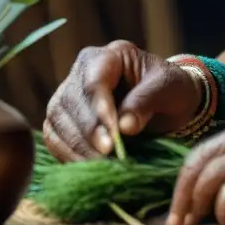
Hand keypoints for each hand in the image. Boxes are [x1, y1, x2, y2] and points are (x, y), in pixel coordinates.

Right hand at [43, 40, 202, 161]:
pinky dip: (68, 155)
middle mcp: (81, 72)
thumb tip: (125, 126)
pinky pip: (54, 138)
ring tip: (101, 166)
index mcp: (110, 55)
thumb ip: (148, 100)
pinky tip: (88, 168)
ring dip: (77, 147)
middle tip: (108, 154)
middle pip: (71, 101)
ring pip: (57, 121)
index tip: (113, 136)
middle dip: (89, 131)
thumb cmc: (170, 89)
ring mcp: (68, 96)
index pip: (94, 80)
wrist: (166, 105)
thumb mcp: (171, 88)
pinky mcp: (62, 121)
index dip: (100, 108)